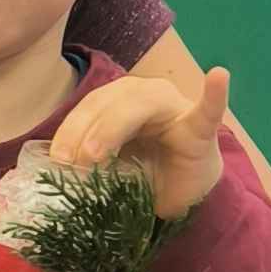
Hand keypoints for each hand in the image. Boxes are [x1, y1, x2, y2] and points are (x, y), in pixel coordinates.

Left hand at [47, 62, 230, 221]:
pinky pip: (208, 110)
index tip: (55, 159)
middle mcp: (147, 95)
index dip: (69, 129)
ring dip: (112, 126)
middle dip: (86, 130)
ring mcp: (176, 108)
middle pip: (110, 101)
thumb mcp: (109, 166)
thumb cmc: (146, 175)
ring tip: (95, 154)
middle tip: (72, 162)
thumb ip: (87, 160)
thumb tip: (52, 169)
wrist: (187, 195)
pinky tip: (218, 77)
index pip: (90, 106)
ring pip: (141, 103)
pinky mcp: (201, 130)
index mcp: (121, 101)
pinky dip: (214, 95)